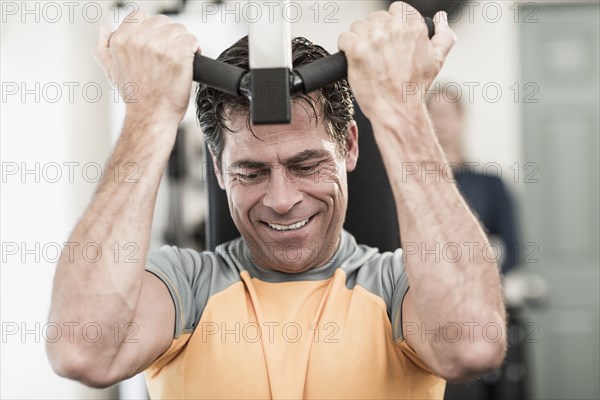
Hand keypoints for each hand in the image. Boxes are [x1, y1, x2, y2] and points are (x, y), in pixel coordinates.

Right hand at [93, 9, 198, 125]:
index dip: (152, 30)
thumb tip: (104, 28)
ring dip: (183, 44)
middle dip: (170, 37)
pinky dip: (194, 50)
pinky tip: (189, 62)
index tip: (158, 44)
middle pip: (163, 22)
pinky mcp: (177, 55)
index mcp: (121, 40)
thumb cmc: (135, 97)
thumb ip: (104, 48)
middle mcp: (138, 40)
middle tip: (170, 56)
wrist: (151, 116)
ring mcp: (159, 46)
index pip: (140, 16)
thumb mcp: (111, 71)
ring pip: (180, 30)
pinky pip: (192, 40)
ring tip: (179, 60)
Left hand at [338, 2, 455, 119]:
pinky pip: (344, 38)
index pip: (397, 9)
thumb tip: (440, 18)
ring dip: (359, 41)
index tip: (388, 40)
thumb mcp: (437, 61)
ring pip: (358, 27)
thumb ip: (442, 35)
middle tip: (377, 56)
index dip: (391, 25)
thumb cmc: (414, 89)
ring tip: (366, 60)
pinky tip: (354, 61)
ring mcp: (374, 38)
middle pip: (375, 18)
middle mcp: (394, 29)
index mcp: (414, 27)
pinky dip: (346, 49)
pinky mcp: (356, 49)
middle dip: (374, 35)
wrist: (397, 109)